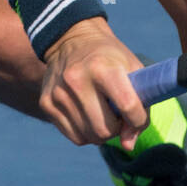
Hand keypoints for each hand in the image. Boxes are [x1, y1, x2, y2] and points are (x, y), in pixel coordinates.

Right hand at [40, 20, 148, 148]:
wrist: (71, 40)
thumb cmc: (109, 58)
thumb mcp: (131, 69)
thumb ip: (140, 106)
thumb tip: (128, 146)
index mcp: (102, 67)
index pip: (127, 106)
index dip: (138, 118)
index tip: (137, 115)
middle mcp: (76, 79)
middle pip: (105, 130)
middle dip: (117, 128)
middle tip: (117, 114)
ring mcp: (58, 93)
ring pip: (90, 137)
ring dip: (102, 132)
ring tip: (102, 111)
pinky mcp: (46, 103)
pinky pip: (75, 137)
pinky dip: (87, 132)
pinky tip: (87, 114)